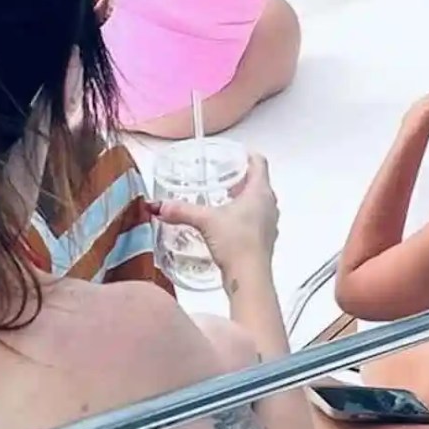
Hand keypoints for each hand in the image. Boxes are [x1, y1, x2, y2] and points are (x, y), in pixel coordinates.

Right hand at [166, 153, 278, 269]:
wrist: (250, 276)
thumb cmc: (236, 242)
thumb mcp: (206, 221)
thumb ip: (182, 211)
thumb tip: (159, 206)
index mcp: (260, 192)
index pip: (260, 163)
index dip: (248, 155)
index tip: (235, 153)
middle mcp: (269, 205)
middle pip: (259, 183)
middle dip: (242, 178)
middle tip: (223, 176)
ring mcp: (270, 223)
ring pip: (258, 202)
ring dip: (244, 198)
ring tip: (222, 199)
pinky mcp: (265, 240)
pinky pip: (256, 220)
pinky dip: (243, 217)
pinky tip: (226, 225)